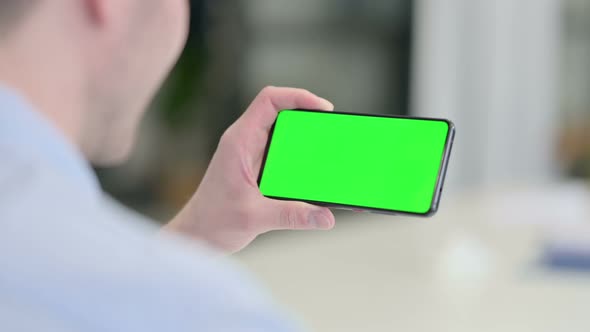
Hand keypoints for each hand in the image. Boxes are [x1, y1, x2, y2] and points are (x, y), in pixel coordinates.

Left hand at [165, 87, 336, 252]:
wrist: (197, 235)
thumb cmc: (213, 221)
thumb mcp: (255, 218)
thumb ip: (292, 216)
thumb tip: (326, 218)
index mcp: (239, 141)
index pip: (269, 101)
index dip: (298, 97)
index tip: (324, 108)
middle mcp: (244, 141)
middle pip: (280, 111)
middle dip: (308, 115)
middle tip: (332, 128)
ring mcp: (250, 153)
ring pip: (281, 130)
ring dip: (305, 135)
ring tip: (328, 146)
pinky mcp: (256, 167)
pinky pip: (281, 150)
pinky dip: (299, 154)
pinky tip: (314, 168)